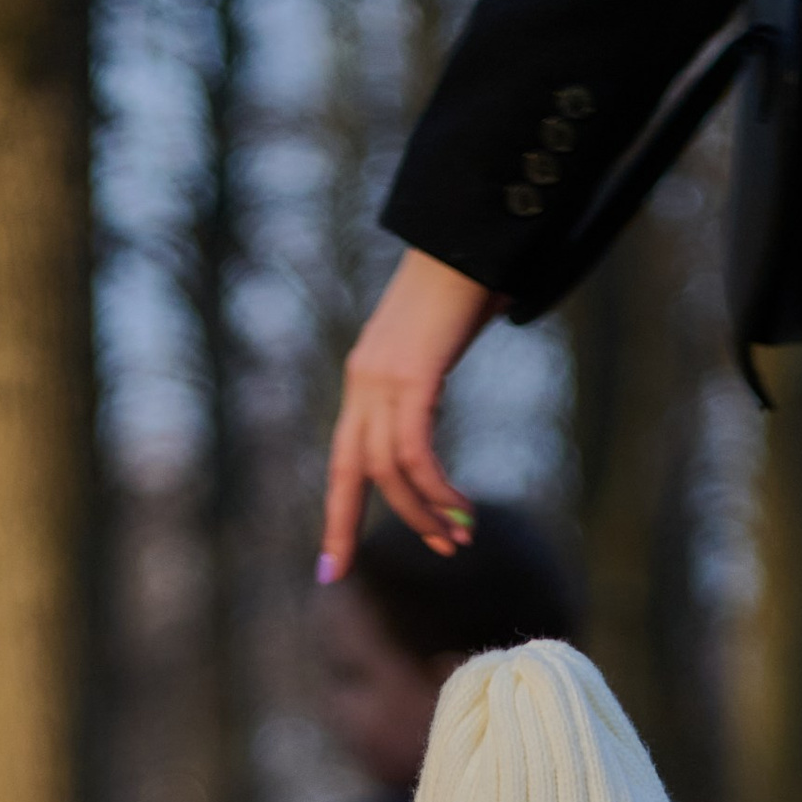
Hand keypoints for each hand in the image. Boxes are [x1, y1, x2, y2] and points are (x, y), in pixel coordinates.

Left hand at [319, 251, 499, 578]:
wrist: (470, 233)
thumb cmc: (466, 283)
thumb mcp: (439, 345)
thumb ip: (429, 384)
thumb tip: (438, 414)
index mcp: (365, 377)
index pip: (343, 461)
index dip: (339, 517)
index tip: (331, 568)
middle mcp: (363, 380)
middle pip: (355, 474)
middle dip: (371, 528)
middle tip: (433, 557)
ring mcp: (382, 378)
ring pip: (391, 472)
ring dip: (426, 513)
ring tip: (459, 539)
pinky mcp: (410, 376)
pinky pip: (416, 454)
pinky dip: (438, 490)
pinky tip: (462, 510)